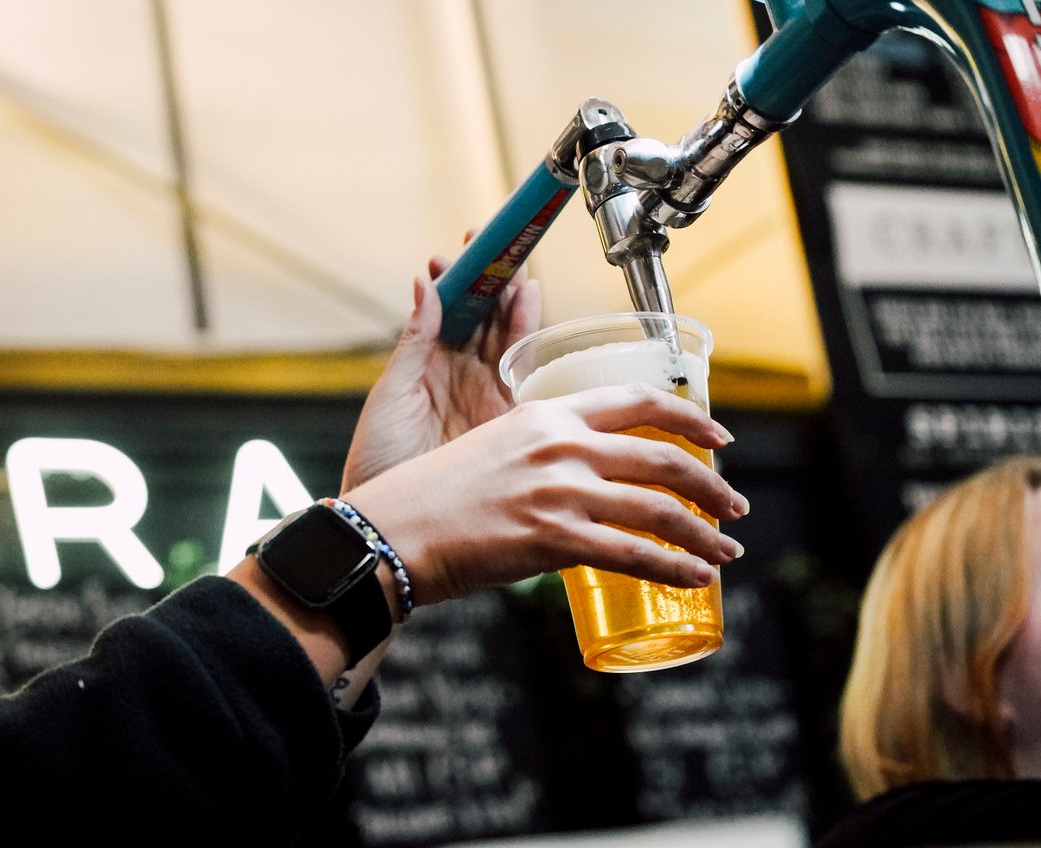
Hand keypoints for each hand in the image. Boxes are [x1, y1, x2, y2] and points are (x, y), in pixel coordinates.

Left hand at [341, 244, 540, 491]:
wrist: (394, 522)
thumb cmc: (378, 461)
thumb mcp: (391, 393)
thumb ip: (415, 340)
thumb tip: (424, 282)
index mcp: (427, 363)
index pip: (451, 307)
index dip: (462, 274)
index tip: (468, 242)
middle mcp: (460, 373)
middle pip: (486, 314)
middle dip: (497, 276)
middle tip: (505, 241)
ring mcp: (485, 393)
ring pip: (507, 334)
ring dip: (515, 298)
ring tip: (520, 266)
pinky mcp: (507, 417)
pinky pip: (524, 369)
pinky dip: (530, 334)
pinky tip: (533, 303)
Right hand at [343, 384, 748, 604]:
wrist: (395, 528)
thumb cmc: (435, 494)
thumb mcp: (493, 447)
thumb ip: (543, 456)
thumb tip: (581, 488)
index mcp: (546, 413)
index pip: (636, 401)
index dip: (689, 417)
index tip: (719, 436)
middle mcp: (561, 445)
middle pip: (663, 456)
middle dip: (713, 485)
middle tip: (734, 505)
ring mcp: (560, 491)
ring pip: (659, 508)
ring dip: (706, 534)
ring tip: (727, 551)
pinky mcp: (554, 539)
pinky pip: (634, 554)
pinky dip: (674, 567)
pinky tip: (695, 577)